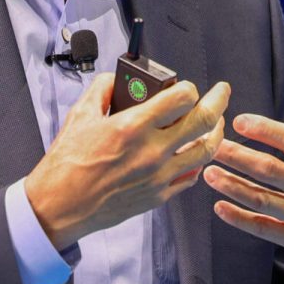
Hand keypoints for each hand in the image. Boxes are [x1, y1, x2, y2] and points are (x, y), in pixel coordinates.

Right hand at [23, 74, 231, 250]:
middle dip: (219, 101)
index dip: (189, 87)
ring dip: (216, 133)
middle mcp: (152, 151)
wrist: (60, 204)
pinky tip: (193, 153)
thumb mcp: (79, 115)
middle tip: (222, 92)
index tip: (186, 86)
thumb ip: (102, 90)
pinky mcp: (157, 196)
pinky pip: (189, 177)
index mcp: (133, 126)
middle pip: (204, 121)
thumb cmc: (67, 163)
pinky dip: (196, 162)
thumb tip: (117, 79)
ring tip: (216, 123)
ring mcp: (158, 176)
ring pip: (206, 151)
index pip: (182, 97)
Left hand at [204, 91, 283, 283]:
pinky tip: (220, 207)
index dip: (267, 130)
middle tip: (211, 145)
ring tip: (208, 172)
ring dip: (233, 186)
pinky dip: (241, 220)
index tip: (239, 121)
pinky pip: (267, 230)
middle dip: (239, 156)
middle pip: (273, 171)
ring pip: (265, 201)